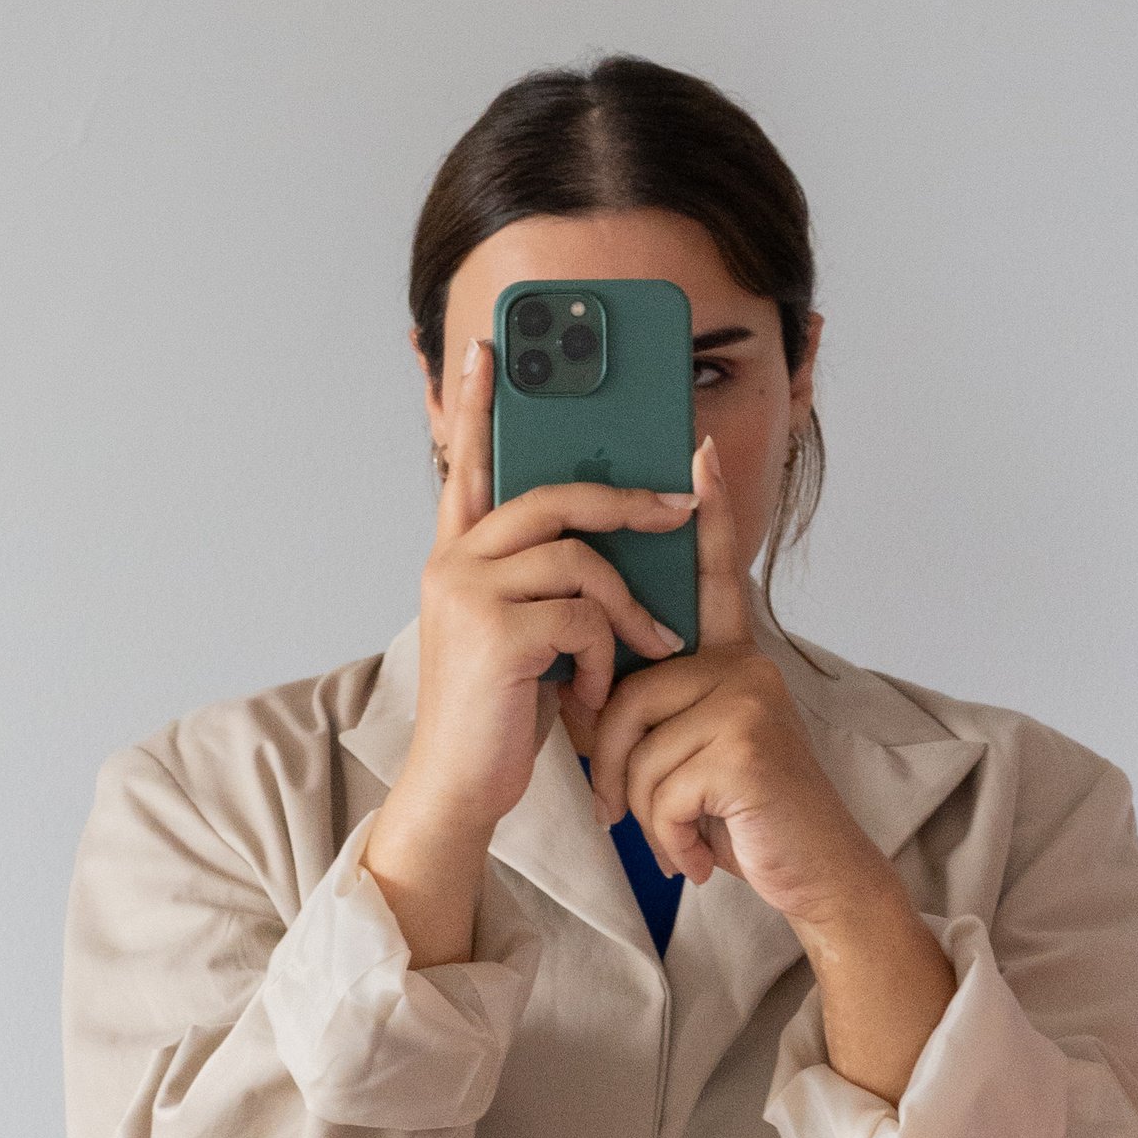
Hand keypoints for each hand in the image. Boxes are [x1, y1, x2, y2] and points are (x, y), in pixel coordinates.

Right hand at [362, 331, 695, 963]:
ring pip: (581, 559)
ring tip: (648, 652)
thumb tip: (618, 529)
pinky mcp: (494, 631)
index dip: (474, 404)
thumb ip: (551, 576)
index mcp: (458, 555)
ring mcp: (467, 592)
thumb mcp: (530, 629)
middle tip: (685, 505)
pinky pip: (583, 616)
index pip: (465, 463)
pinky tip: (594, 694)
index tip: (487, 349)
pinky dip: (606, 658)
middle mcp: (452, 562)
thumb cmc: (503, 710)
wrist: (463, 788)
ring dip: (630, 609)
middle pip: (554, 497)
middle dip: (629, 499)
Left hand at [563, 431, 871, 917]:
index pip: (716, 577)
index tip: (699, 449)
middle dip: (612, 767)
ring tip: (682, 836)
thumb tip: (573, 694)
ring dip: (642, 811)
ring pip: (634, 746)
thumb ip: (649, 711)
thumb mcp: (688, 753)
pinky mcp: (744, 743)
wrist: (814, 877)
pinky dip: (667, 835)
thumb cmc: (742, 815)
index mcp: (731, 659)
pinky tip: (700, 853)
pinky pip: (657, 785)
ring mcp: (748, 698)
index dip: (710, 513)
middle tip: (626, 812)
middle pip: (626, 694)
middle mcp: (744, 665)